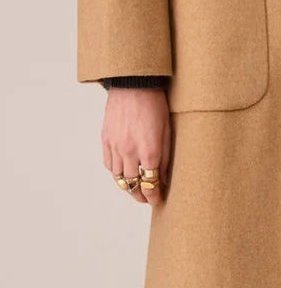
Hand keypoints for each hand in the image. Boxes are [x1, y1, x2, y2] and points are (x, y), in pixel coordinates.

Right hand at [102, 88, 172, 204]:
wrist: (133, 86)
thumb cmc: (155, 106)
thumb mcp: (167, 132)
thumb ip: (165, 158)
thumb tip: (163, 179)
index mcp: (149, 151)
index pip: (150, 183)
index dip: (153, 196)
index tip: (157, 201)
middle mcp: (130, 151)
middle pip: (132, 184)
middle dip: (140, 195)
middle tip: (146, 198)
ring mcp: (115, 146)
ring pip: (118, 177)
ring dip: (127, 186)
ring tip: (135, 189)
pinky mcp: (105, 140)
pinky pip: (109, 164)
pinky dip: (116, 173)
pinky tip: (123, 173)